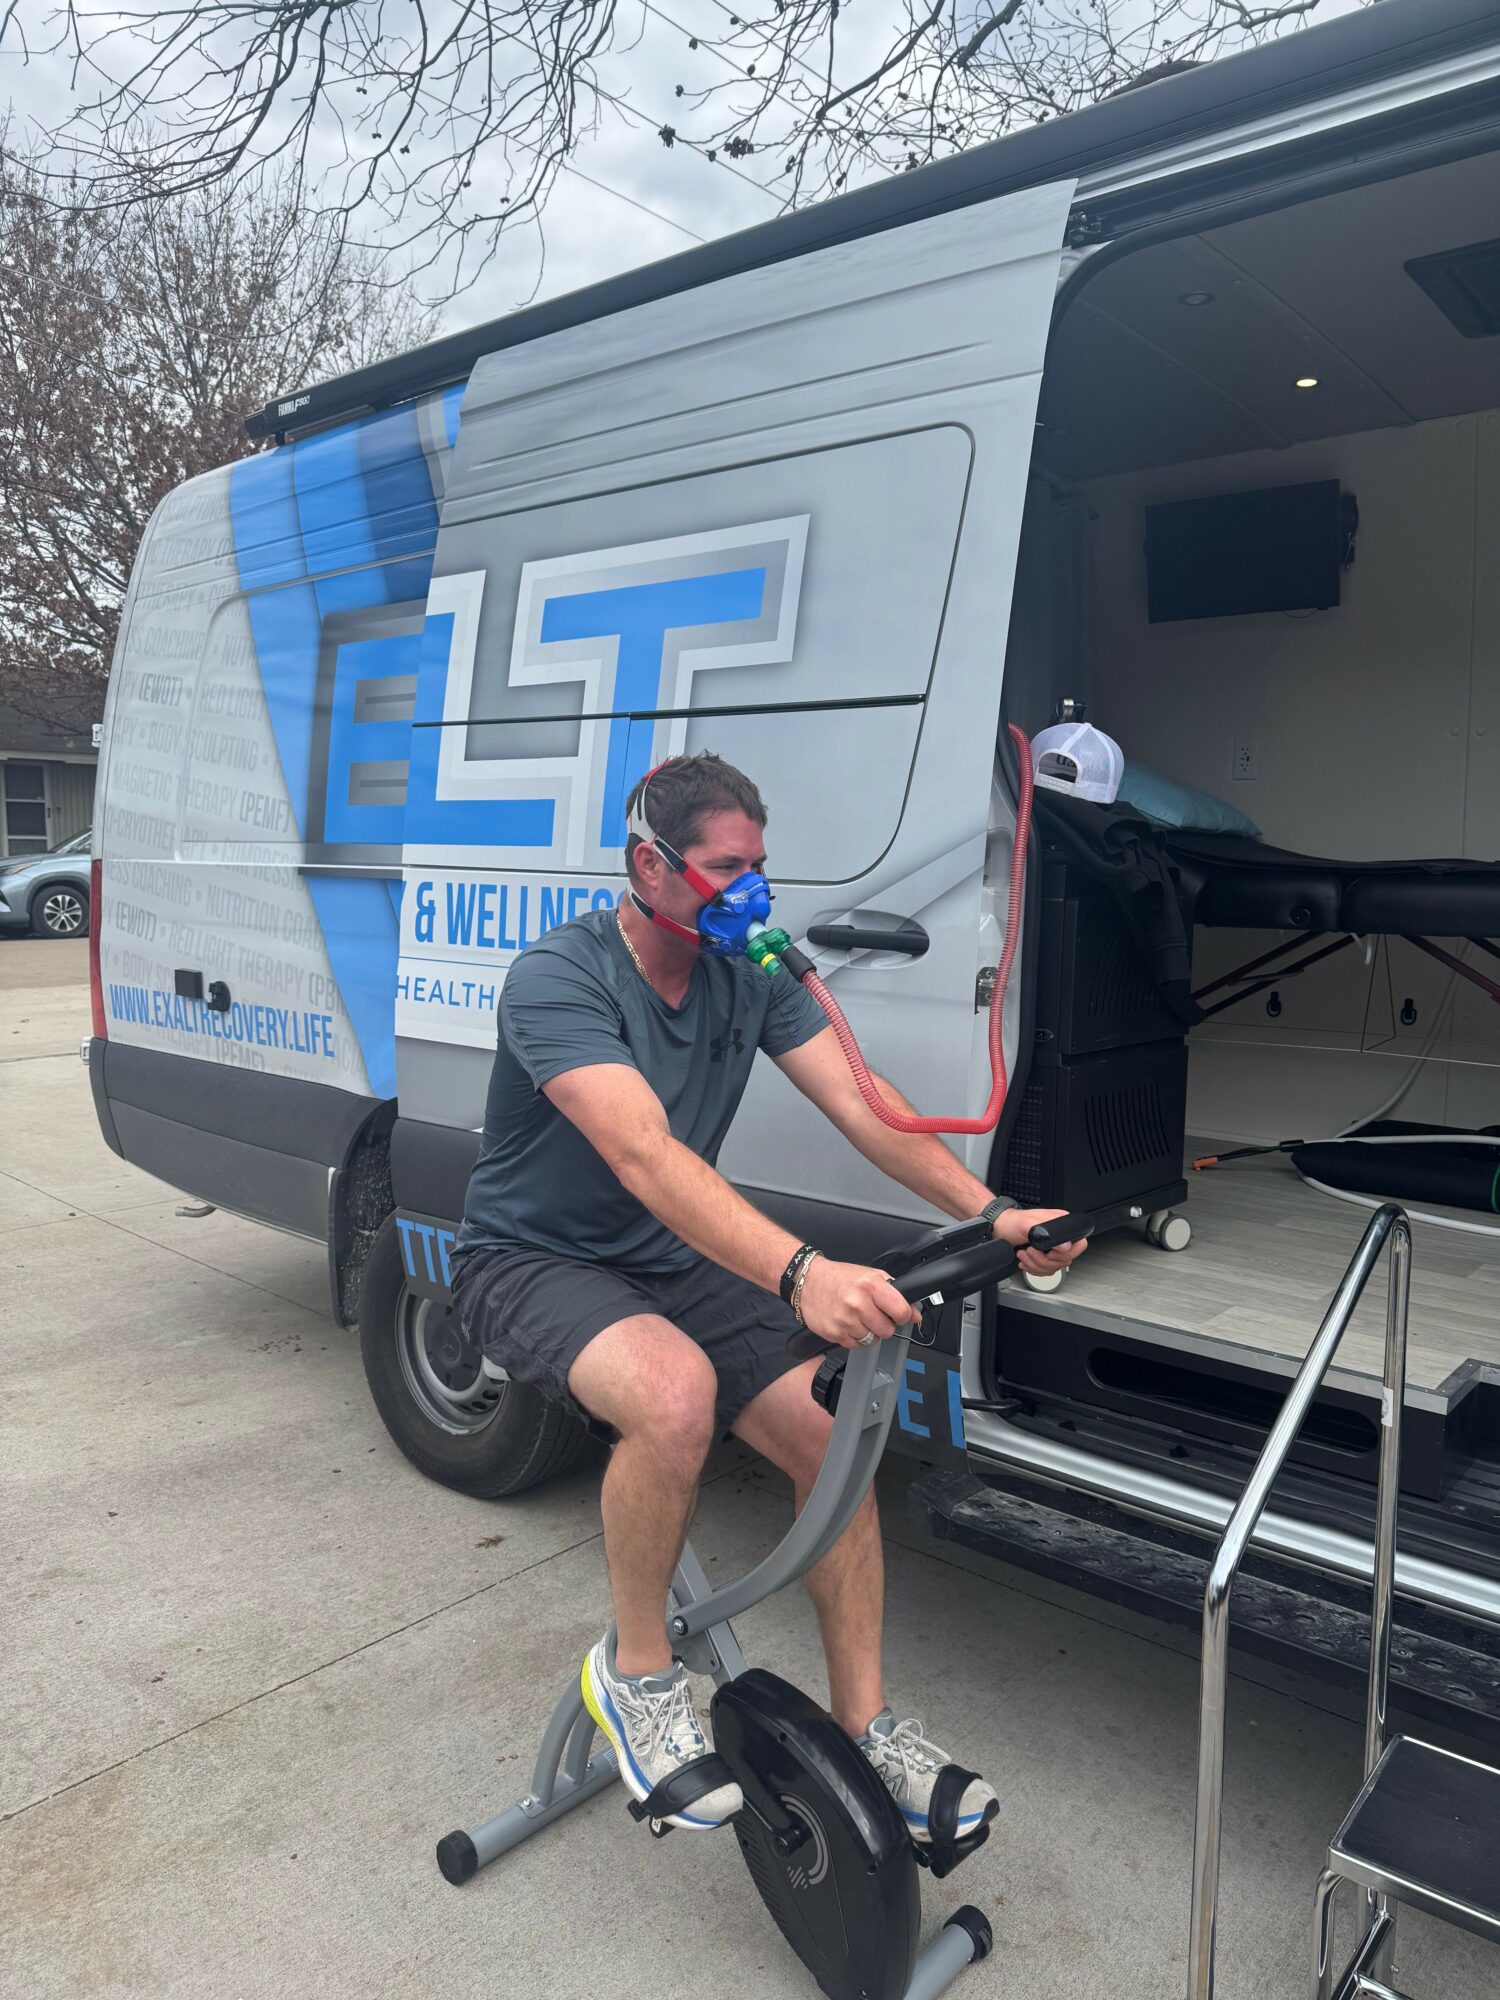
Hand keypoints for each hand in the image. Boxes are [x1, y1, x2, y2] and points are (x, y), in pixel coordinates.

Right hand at [796, 1256, 914, 1349]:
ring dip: (868, 1332)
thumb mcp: (871, 1276)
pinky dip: (855, 1338)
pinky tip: (848, 1323)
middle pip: (888, 1330)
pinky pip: (856, 1345)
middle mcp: (858, 1303)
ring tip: (858, 1317)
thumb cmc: (840, 1278)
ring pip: (872, 1340)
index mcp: (870, 1286)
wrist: (808, 1281)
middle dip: (884, 1325)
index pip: (902, 1311)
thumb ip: (895, 1294)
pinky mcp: (835, 1333)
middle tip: (873, 1314)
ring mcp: (845, 1320)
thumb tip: (915, 1315)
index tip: (899, 1314)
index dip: (904, 1315)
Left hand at [994, 1206, 1088, 1279]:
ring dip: (1036, 1265)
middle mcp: (1059, 1236)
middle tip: (1030, 1251)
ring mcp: (1052, 1248)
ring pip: (1055, 1268)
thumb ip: (1046, 1233)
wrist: (999, 1229)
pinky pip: (1046, 1271)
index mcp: (1061, 1223)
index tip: (1049, 1253)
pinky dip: (1033, 1269)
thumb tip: (1065, 1246)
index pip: (1079, 1244)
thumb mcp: (1026, 1224)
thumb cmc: (1011, 1222)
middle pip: (1065, 1260)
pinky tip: (1025, 1261)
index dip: (1065, 1254)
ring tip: (1024, 1254)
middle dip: (1044, 1260)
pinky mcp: (1044, 1256)